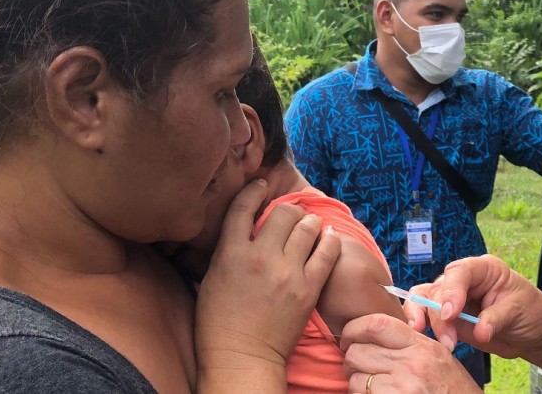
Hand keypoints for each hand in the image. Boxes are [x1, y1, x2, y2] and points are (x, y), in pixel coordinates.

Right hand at [195, 179, 341, 375]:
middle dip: (289, 210)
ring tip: (309, 226)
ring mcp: (287, 272)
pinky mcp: (309, 288)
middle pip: (283, 213)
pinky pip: (328, 252)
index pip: (243, 207)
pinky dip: (329, 241)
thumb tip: (241, 227)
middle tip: (291, 215)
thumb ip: (227, 249)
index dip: (254, 191)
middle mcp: (260, 258)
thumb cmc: (218, 322)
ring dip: (309, 222)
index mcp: (230, 254)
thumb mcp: (211, 278)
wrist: (242, 356)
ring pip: (308, 227)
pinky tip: (327, 238)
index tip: (262, 186)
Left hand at [340, 314, 479, 393]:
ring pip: (355, 378)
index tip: (349, 338)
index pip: (377, 324)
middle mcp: (412, 364)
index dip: (354, 329)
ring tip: (371, 387)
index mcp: (422, 345)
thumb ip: (409, 343)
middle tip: (358, 369)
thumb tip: (371, 333)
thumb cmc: (452, 389)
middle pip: (358, 351)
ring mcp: (402, 387)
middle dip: (352, 361)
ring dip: (357, 384)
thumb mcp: (438, 357)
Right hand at [405, 255, 541, 359]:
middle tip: (449, 341)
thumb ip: (496, 318)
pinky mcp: (448, 318)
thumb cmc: (531, 312)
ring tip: (432, 339)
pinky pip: (426, 317)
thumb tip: (479, 331)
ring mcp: (453, 299)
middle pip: (438, 290)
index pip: (459, 272)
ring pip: (424, 300)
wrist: (533, 332)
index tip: (450, 315)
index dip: (451, 291)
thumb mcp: (519, 310)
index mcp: (483, 269)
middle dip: (438, 316)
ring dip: (423, 319)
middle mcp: (463, 280)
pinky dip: (422, 326)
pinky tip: (424, 338)